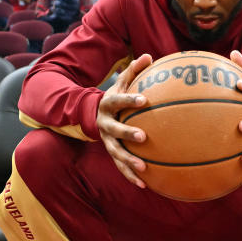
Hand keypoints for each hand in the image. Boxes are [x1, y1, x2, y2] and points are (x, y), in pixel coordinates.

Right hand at [96, 54, 152, 187]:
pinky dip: (131, 176)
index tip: (145, 99)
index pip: (119, 101)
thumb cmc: (115, 97)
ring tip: (143, 168)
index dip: (131, 99)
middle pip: (115, 130)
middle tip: (143, 137)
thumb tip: (149, 56)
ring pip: (116, 153)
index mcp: (108, 105)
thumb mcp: (121, 83)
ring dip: (128, 161)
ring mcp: (107, 141)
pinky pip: (120, 166)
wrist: (92, 115)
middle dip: (128, 133)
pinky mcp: (111, 153)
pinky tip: (144, 184)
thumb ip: (134, 70)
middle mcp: (105, 124)